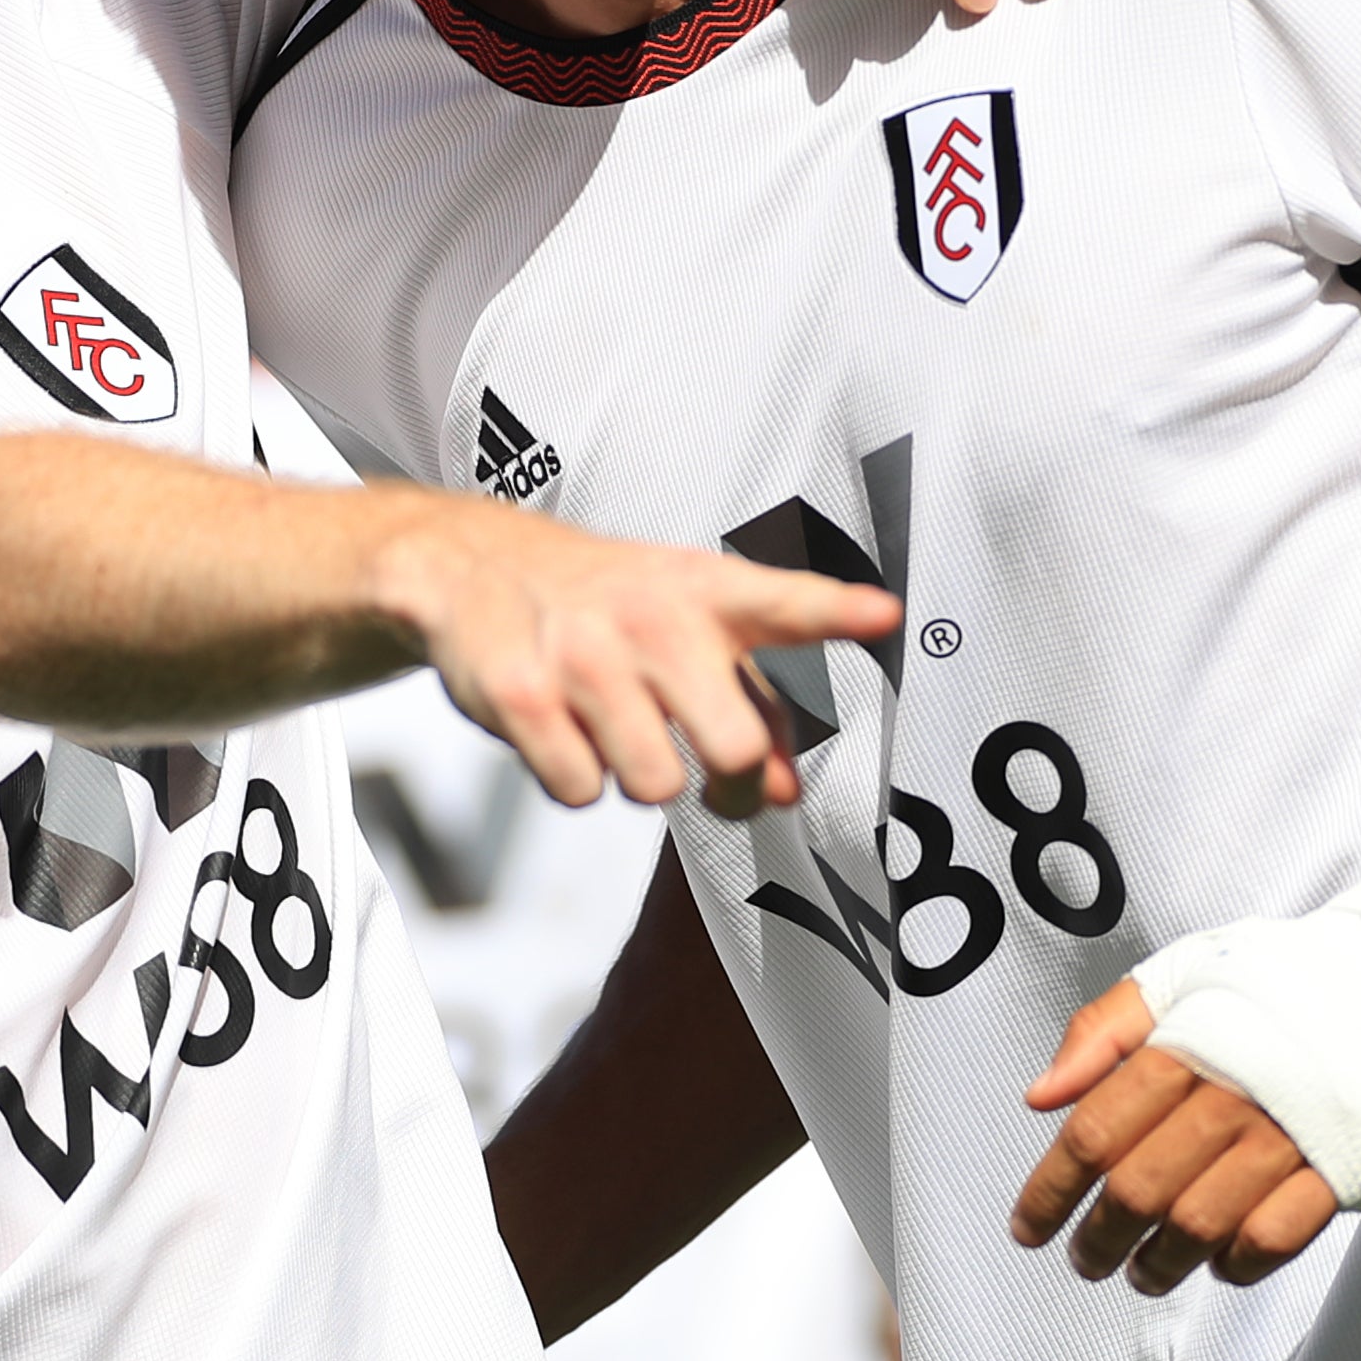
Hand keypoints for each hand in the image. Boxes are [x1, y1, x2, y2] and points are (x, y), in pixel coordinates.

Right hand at [378, 494, 896, 816]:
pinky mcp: (522, 694)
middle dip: (732, 784)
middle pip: (731, 745)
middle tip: (716, 779)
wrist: (475, 568)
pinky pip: (581, 791)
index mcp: (706, 591)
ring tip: (616, 727)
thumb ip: (752, 704)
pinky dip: (574, 777)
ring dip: (640, 777)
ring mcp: (583, 654)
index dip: (837, 612)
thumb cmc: (608, 609)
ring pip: (654, 785)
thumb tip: (785, 792)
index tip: (885, 615)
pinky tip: (562, 727)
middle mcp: (651, 616)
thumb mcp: (687, 628)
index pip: (785, 600)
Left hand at [1009, 978, 1342, 1292]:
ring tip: (1142, 1273)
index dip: (1050, 1190)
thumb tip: (1041, 1095)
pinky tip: (1218, 1262)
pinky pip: (1272, 1238)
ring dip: (1159, 1264)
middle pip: (1138, 1190)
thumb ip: (1102, 1031)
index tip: (1029, 1228)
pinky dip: (1236, 1264)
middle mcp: (1231, 1095)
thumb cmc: (1279, 990)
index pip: (1095, 1133)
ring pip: (1198, 1225)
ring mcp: (1286, 1137)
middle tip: (1086, 1260)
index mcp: (1184, 1045)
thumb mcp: (1181, 978)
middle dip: (1098, 1240)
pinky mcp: (1336, 1172)